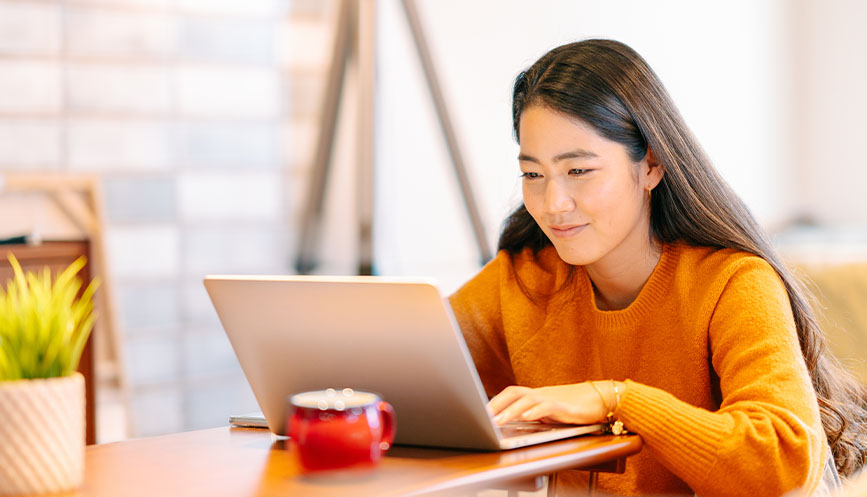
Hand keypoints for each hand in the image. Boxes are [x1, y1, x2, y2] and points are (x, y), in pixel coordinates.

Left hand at [488, 382, 611, 425]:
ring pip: (526, 400)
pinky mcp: (564, 406)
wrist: (602, 399)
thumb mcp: (551, 412)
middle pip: (513, 392)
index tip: (481, 412)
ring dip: (510, 411)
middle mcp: (541, 394)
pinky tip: (525, 417)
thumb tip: (517, 423)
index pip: (511, 393)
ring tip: (497, 421)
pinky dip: (534, 412)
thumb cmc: (576, 407)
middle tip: (483, 417)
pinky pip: (546, 407)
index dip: (495, 401)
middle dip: (497, 404)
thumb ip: (535, 415)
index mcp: (536, 395)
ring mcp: (552, 398)